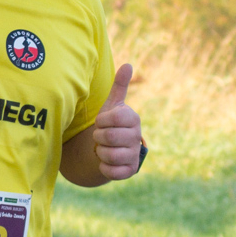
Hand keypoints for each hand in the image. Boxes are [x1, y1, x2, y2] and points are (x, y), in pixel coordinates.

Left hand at [91, 63, 142, 179]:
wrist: (110, 148)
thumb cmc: (110, 124)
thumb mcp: (112, 105)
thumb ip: (119, 86)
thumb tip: (128, 64)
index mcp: (133, 119)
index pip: (113, 118)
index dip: (101, 121)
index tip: (102, 122)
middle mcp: (137, 137)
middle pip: (108, 137)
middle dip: (98, 137)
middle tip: (100, 136)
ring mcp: (135, 155)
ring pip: (108, 155)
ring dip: (99, 152)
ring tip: (103, 148)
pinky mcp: (130, 171)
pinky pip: (111, 171)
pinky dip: (103, 167)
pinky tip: (106, 161)